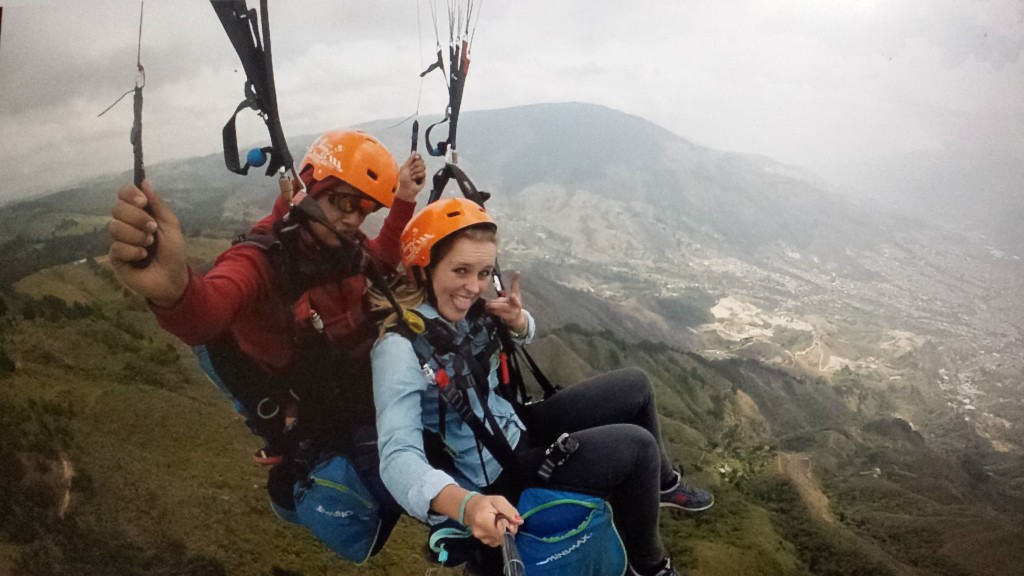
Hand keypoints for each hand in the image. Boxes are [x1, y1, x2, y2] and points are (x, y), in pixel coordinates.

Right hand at [108, 180, 187, 306]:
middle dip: (137, 218)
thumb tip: (144, 181)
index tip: (143, 202)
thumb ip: (157, 204)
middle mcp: (126, 224)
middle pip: (117, 209)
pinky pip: (117, 247)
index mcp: (139, 213)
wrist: (173, 278)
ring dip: (137, 236)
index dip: (129, 194)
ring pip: (115, 227)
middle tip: (152, 229)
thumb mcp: (170, 225)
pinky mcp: (115, 257)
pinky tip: (142, 257)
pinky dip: (133, 251)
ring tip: (149, 245)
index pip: (123, 195)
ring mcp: (119, 240)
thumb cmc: (173, 251)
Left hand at [396, 152, 426, 201]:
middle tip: (410, 170)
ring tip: (412, 176)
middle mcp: (417, 167)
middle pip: (421, 161)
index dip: (418, 156)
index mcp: (411, 163)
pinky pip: (423, 173)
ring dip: (416, 171)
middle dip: (415, 165)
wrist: (407, 188)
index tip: (416, 158)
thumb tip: (414, 151)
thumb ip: (410, 159)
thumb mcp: (405, 168)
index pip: (418, 156)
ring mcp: (420, 172)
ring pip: (423, 167)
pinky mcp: (423, 177)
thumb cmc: (404, 179)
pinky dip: (418, 176)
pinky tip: (414, 179)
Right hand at [464, 493, 522, 546]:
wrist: (469, 508)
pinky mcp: (483, 542)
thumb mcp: (498, 501)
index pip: (502, 532)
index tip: (507, 518)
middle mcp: (481, 533)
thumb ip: (509, 510)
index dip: (509, 526)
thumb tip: (520, 522)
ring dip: (503, 532)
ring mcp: (481, 539)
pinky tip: (495, 527)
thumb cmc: (485, 503)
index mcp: (483, 521)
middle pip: (503, 537)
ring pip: (500, 540)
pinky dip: (499, 535)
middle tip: (504, 518)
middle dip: (508, 529)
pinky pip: (496, 541)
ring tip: (498, 522)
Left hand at [485, 272, 526, 334]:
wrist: (517, 318)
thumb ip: (515, 284)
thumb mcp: (516, 293)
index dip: (514, 297)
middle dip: (496, 304)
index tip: (512, 296)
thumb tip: (517, 272)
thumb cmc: (515, 303)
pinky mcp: (507, 318)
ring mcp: (511, 314)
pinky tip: (488, 309)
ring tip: (486, 305)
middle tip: (487, 303)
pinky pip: (498, 314)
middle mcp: (515, 307)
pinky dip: (492, 311)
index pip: (516, 297)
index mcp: (517, 299)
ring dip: (492, 307)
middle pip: (504, 306)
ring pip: (499, 310)